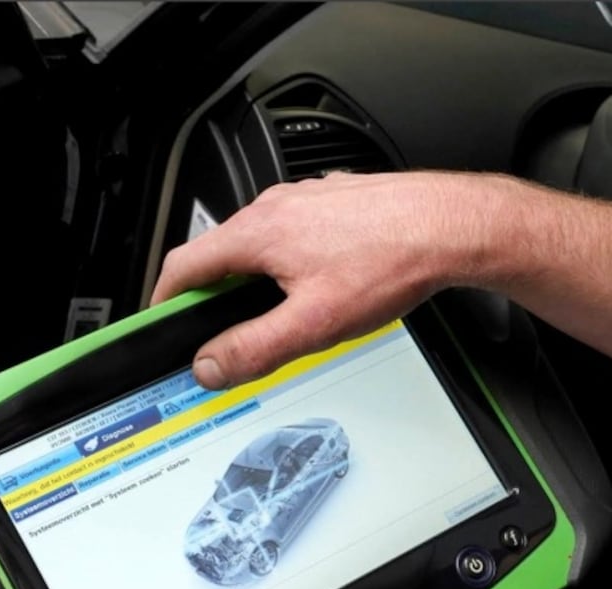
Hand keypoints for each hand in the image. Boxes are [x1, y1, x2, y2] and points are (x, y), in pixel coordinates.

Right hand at [152, 170, 523, 388]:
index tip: (160, 323)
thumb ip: (254, 348)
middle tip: (219, 333)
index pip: (183, 265)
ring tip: (274, 315)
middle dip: (213, 295)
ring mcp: (307, 200)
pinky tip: (318, 286)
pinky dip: (289, 262)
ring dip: (254, 278)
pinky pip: (296, 234)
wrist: (451, 226)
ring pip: (261, 243)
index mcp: (258, 232)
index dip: (163, 301)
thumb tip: (209, 365)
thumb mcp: (314, 324)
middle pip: (220, 254)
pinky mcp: (336, 202)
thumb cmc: (392, 260)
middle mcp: (276, 206)